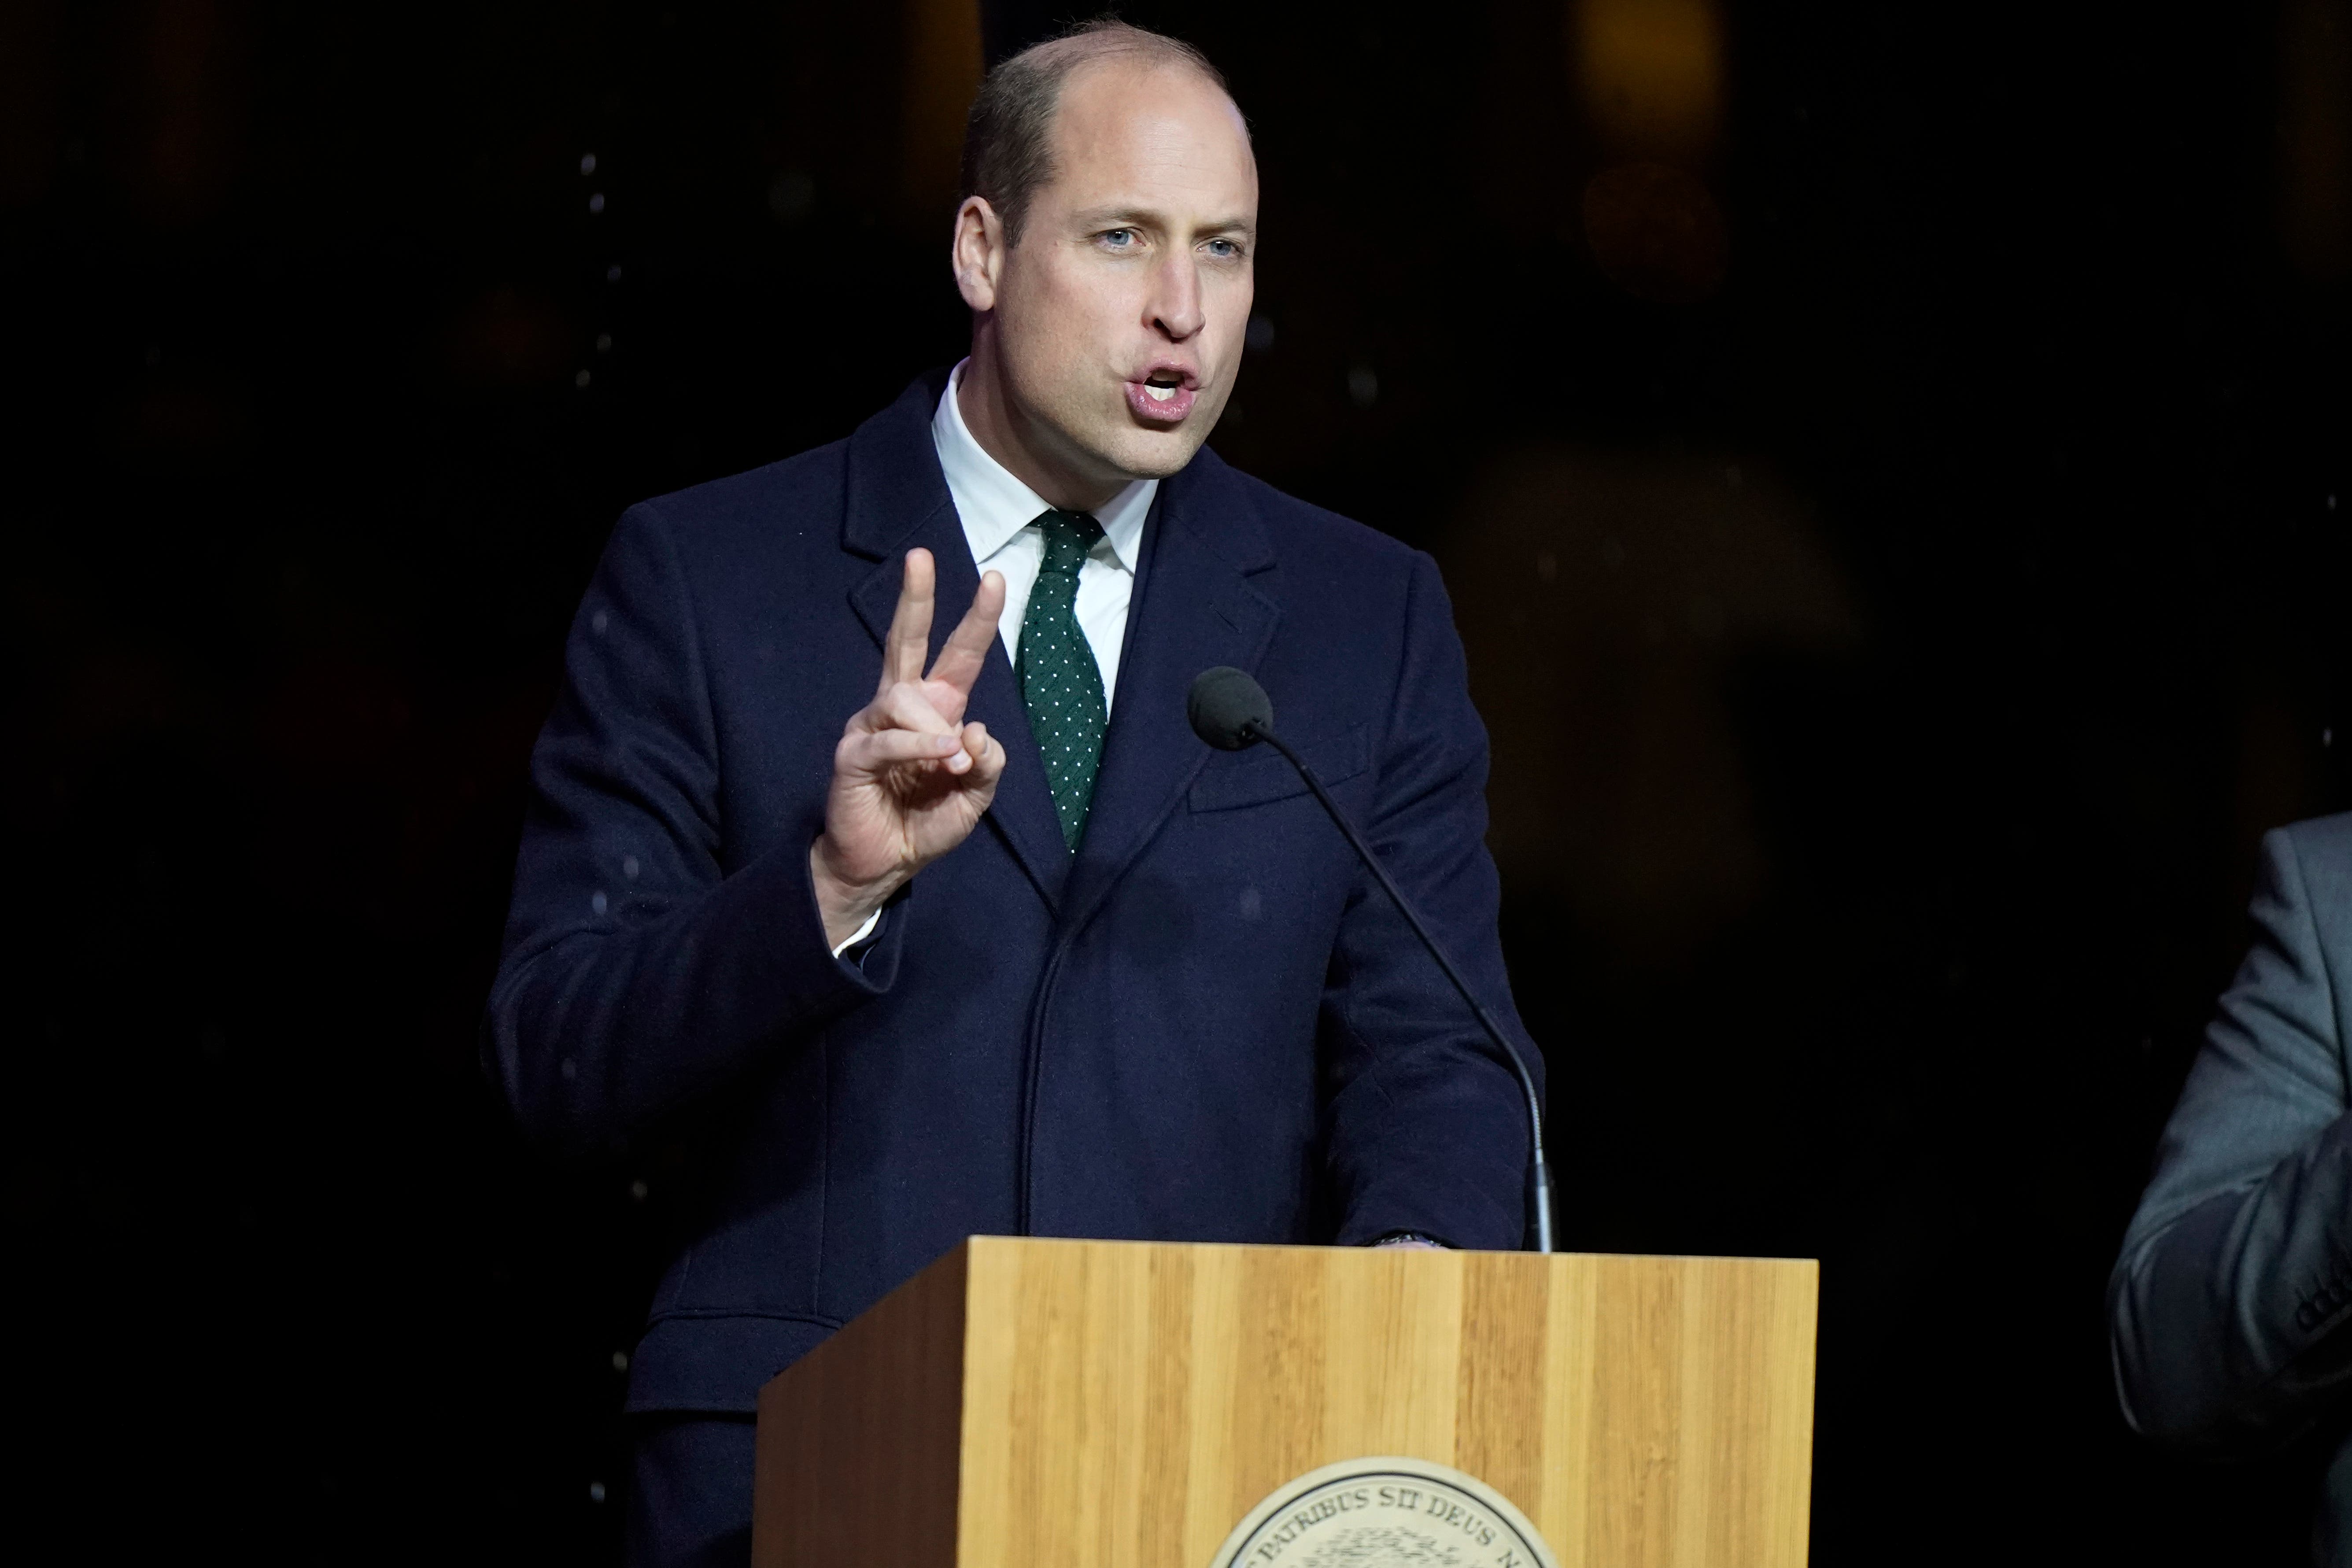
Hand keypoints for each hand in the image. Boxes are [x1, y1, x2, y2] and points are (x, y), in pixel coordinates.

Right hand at [811, 549, 1008, 948]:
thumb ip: (989, 763)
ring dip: (937, 729)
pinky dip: (919, 747)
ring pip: (906, 696)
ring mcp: (872, 725)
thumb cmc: (925, 823)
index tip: (994, 578)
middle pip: (905, 640)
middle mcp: (901, 707)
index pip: (958, 654)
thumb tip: (975, 730)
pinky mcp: (852, 753)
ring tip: (952, 764)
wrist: (883, 863)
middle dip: (915, 597)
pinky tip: (940, 760)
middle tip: (921, 556)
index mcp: (937, 709)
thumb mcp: (976, 796)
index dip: (976, 618)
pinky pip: (889, 737)